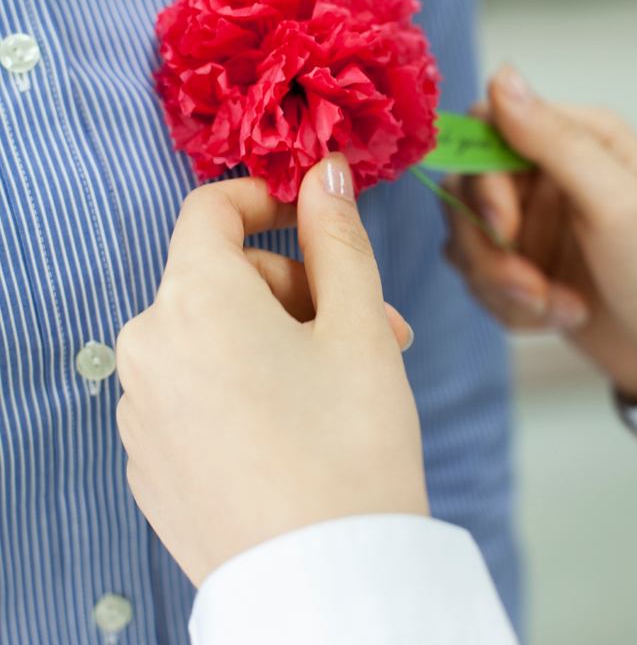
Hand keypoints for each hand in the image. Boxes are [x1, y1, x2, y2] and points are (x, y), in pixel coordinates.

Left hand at [116, 155, 428, 587]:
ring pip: (212, 336)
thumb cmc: (351, 448)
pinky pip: (194, 390)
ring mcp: (140, 409)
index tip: (313, 216)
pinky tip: (298, 428)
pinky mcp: (148, 460)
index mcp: (192, 300)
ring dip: (278, 338)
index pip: (210, 209)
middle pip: (220, 277)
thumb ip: (338, 234)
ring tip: (345, 384)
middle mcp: (148, 348)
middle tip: (373, 328)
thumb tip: (327, 171)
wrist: (327, 589)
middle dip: (299, 289)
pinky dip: (243, 384)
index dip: (265, 200)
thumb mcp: (359, 326)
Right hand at [446, 66, 636, 402]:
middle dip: (490, 248)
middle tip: (530, 283)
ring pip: (464, 238)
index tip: (502, 227)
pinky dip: (510, 306)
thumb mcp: (616, 203)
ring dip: (502, 284)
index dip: (482, 180)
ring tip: (557, 306)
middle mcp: (545, 173)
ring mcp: (529, 220)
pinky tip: (560, 314)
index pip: (488, 128)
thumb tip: (502, 76)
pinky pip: (476, 278)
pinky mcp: (519, 263)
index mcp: (576, 139)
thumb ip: (554, 140)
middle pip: (464, 188)